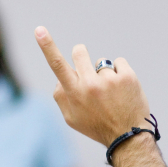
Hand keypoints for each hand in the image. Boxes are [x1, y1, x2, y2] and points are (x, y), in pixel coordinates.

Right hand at [34, 27, 150, 145]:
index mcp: (74, 93)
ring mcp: (109, 79)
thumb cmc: (96, 126)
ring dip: (104, 73)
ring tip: (111, 92)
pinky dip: (120, 72)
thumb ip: (61, 97)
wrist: (128, 136)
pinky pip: (119, 62)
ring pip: (101, 62)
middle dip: (82, 56)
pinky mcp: (127, 76)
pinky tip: (122, 89)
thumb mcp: (71, 119)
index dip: (47, 46)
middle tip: (89, 73)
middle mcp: (90, 84)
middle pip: (80, 53)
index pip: (57, 65)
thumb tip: (59, 78)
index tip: (39, 30)